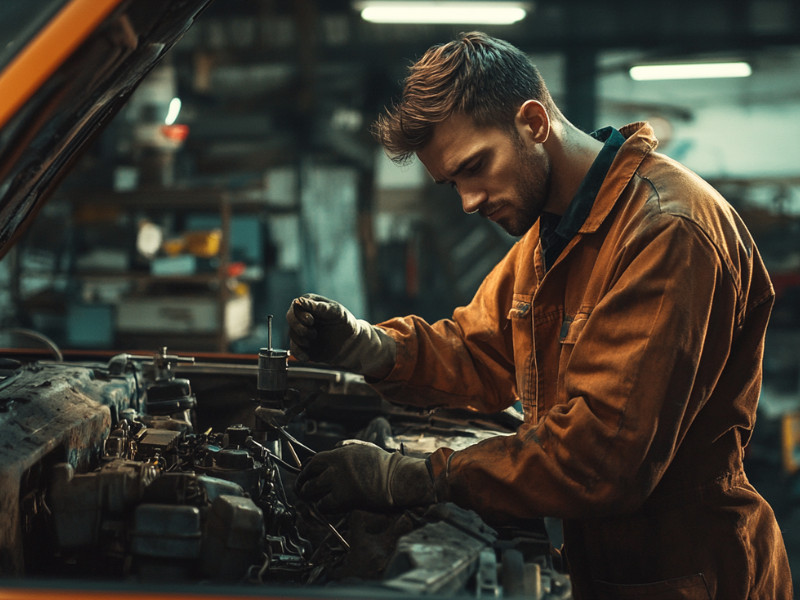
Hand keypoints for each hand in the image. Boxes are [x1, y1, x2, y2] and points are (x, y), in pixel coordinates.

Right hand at [286, 293, 395, 378]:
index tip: (311, 321)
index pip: (296, 305)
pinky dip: (298, 353)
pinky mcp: (302, 346)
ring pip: (292, 334)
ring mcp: (302, 331)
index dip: (300, 314)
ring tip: (316, 338)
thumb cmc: (344, 322)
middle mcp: (303, 316)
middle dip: (299, 327)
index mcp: (310, 304)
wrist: (351, 344)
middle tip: (313, 333)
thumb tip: (300, 300)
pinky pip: (294, 349)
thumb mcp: (335, 312)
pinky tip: (306, 356)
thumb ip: (318, 306)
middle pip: (290, 318)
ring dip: (303, 339)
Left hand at [296, 441, 434, 512]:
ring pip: (312, 489)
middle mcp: (336, 466)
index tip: (305, 474)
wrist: (397, 479)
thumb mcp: (365, 448)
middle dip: (303, 483)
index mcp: (341, 453)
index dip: (306, 469)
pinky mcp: (343, 497)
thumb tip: (335, 446)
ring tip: (312, 500)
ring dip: (310, 496)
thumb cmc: (386, 465)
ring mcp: (338, 481)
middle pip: (309, 474)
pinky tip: (327, 507)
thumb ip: (348, 446)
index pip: (314, 460)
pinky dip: (323, 507)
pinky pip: (324, 504)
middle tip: (302, 490)